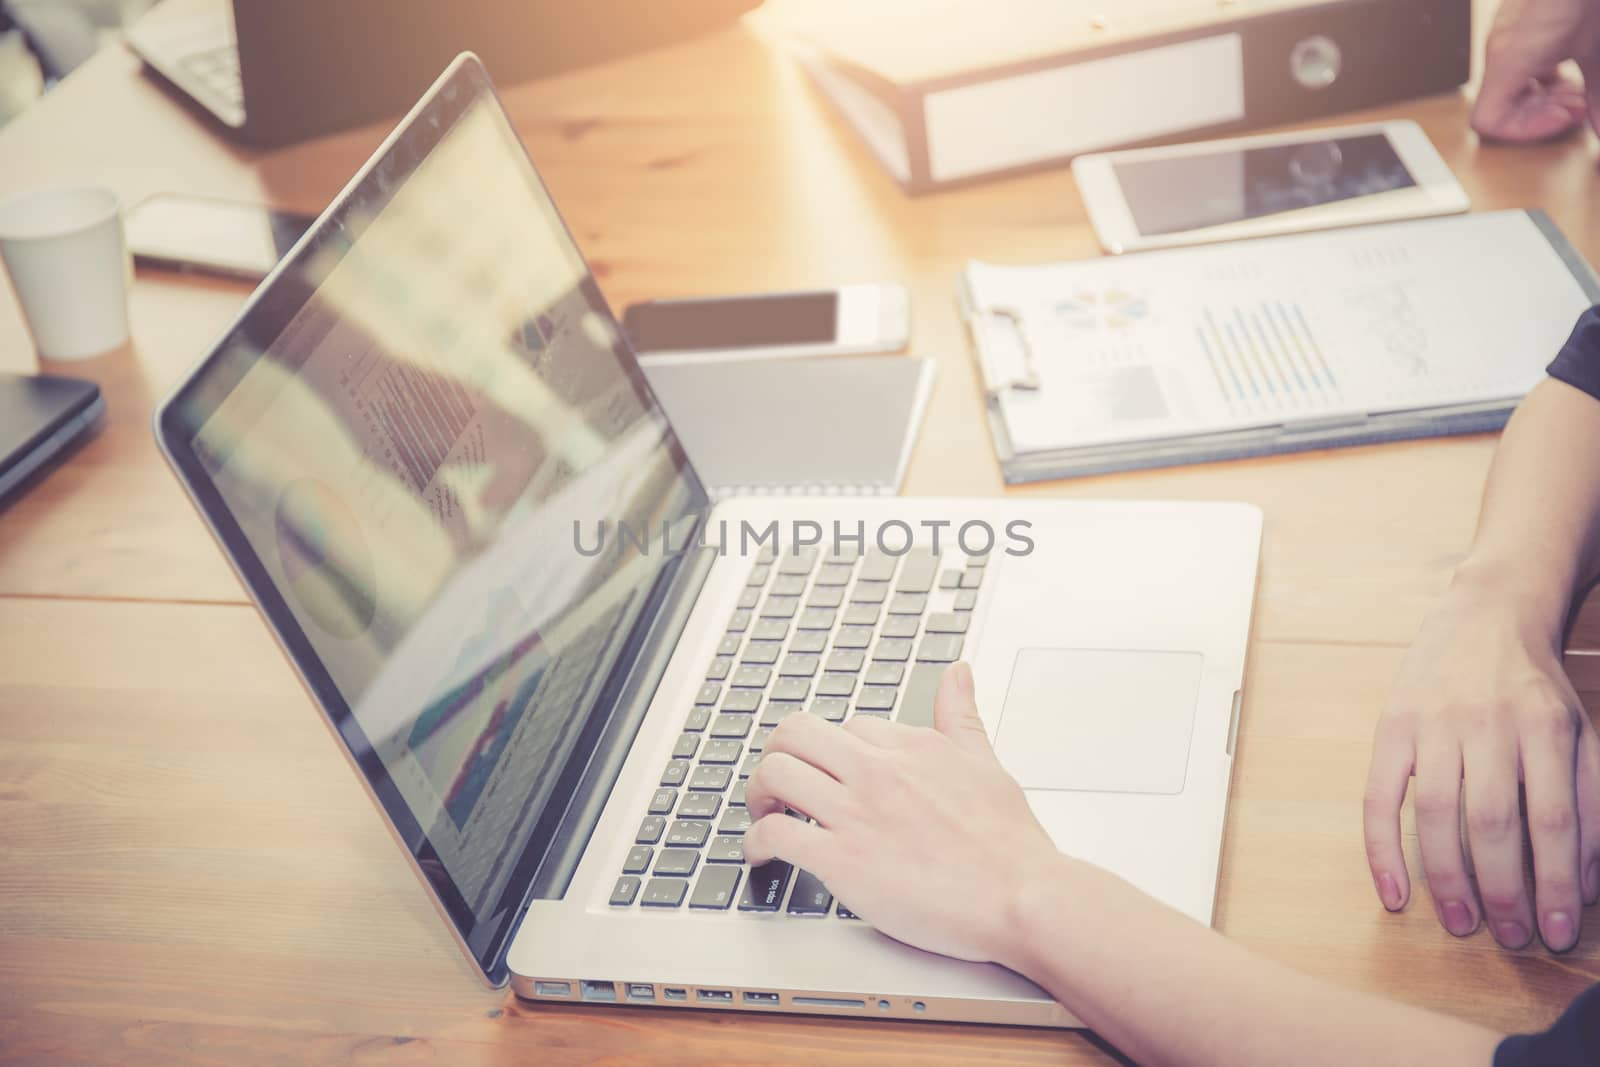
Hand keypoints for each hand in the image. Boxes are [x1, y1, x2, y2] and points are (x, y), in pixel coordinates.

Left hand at [742, 662, 1059, 963]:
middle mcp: (877, 771)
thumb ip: (961, 716)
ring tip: (765, 813)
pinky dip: (756, 843)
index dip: (833, 751)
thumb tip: (958, 673)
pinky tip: (763, 855)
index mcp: (909, 746)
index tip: (829, 774)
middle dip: (778, 754)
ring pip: (776, 774)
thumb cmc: (1009, 843)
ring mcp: (856, 813)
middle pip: (794, 733)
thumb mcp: (987, 762)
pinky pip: (776, 835)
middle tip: (778, 784)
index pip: (846, 725)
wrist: (1021, 895)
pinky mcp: (842, 859)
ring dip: (758, 793)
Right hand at [1364, 574, 1599, 950]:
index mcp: (1546, 725)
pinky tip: (1394, 893)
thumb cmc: (1536, 688)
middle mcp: (1488, 722)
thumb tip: (1588, 883)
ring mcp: (1433, 723)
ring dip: (1448, 877)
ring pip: (1437, 812)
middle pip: (1494, 820)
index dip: (1559, 883)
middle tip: (1511, 937)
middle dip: (1504, 890)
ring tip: (1462, 924)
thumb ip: (1591, 801)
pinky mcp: (1391, 725)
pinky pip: (1379, 796)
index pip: (1556, 819)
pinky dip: (1382, 849)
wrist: (1486, 612)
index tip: (1560, 931)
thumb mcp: (1579, 732)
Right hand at [1471, 0, 1599, 141]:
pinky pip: (1521, 57)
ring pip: (1512, 81)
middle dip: (1545, 112)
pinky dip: (1546, 70)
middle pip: (1501, 104)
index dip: (1526, 130)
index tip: (1566, 119)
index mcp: (1509, 58)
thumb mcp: (1597, 48)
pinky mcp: (1525, 18)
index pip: (1488, 120)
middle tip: (1581, 104)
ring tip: (1581, 87)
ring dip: (1546, 93)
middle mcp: (1501, 46)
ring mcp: (1510, 30)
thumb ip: (1598, 92)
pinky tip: (1576, 58)